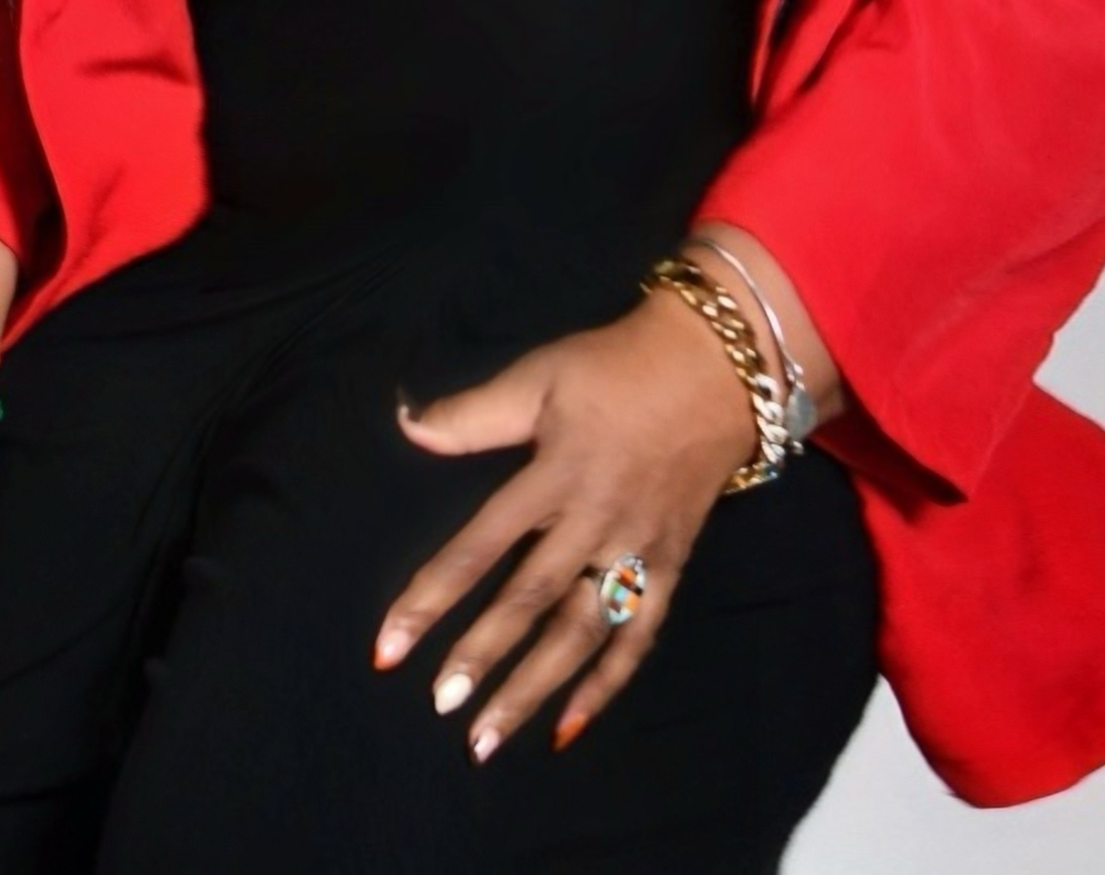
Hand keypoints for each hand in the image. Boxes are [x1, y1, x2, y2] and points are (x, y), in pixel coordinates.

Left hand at [373, 288, 757, 760]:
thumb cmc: (615, 369)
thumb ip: (472, 413)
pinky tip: (568, 728)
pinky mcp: (670, 565)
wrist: (715, 366)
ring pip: (580, 632)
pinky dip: (606, 685)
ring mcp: (636, 548)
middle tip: (438, 704)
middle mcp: (594, 520)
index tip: (389, 646)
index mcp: (556, 474)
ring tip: (485, 738)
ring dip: (533, 688)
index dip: (432, 597)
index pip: (481, 547)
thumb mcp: (541, 375)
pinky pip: (639, 636)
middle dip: (482, 655)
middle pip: (530, 599)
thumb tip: (404, 424)